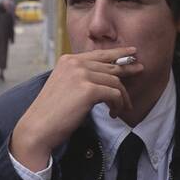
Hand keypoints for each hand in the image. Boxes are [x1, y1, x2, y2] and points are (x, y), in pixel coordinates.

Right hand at [10, 46, 143, 171]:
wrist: (38, 127)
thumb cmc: (51, 113)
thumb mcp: (65, 87)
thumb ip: (81, 78)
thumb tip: (106, 78)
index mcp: (68, 61)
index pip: (99, 54)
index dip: (118, 53)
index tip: (132, 52)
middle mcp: (74, 63)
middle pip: (110, 66)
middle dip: (127, 70)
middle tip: (140, 70)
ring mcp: (81, 75)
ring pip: (115, 82)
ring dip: (121, 97)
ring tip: (120, 109)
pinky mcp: (88, 89)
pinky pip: (114, 94)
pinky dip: (118, 105)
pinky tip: (114, 113)